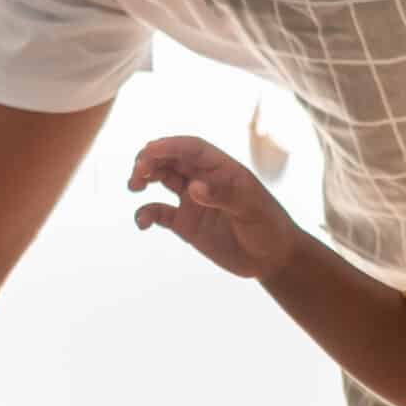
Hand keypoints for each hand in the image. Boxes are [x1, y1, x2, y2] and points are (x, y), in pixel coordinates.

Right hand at [128, 136, 299, 281]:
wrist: (272, 259)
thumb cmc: (269, 226)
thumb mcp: (251, 208)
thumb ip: (223, 195)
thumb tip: (192, 187)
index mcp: (222, 168)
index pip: (192, 148)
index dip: (170, 146)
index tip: (149, 151)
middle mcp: (204, 179)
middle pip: (171, 159)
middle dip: (150, 160)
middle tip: (138, 172)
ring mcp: (193, 200)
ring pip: (161, 179)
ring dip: (144, 178)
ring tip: (133, 186)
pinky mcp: (186, 224)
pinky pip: (159, 213)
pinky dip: (146, 213)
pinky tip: (142, 222)